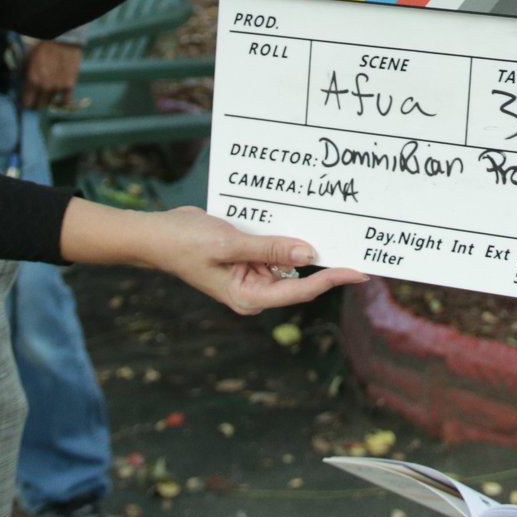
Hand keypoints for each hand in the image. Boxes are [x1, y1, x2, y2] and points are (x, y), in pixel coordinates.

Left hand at [19, 39, 81, 110]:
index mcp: (32, 81)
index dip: (24, 103)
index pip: (26, 103)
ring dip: (47, 100)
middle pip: (38, 106)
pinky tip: (58, 98)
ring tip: (47, 93)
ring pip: (50, 103)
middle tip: (35, 98)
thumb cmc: (42, 48)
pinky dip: (60, 101)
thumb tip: (23, 88)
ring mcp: (58, 88)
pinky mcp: (70, 86)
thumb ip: (24, 76)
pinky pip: (65, 101)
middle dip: (35, 103)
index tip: (25, 101)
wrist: (63, 40)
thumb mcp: (26, 60)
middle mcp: (45, 87)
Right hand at [139, 205, 366, 313]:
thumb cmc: (185, 242)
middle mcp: (255, 289)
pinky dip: (288, 233)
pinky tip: (306, 219)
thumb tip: (309, 252)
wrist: (156, 233)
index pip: (301, 290)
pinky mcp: (249, 256)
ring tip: (340, 229)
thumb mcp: (228, 244)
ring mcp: (252, 273)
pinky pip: (276, 245)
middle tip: (358, 244)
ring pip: (291, 258)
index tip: (359, 271)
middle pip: (301, 276)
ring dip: (308, 243)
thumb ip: (269, 248)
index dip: (332, 279)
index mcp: (250, 297)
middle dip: (327, 260)